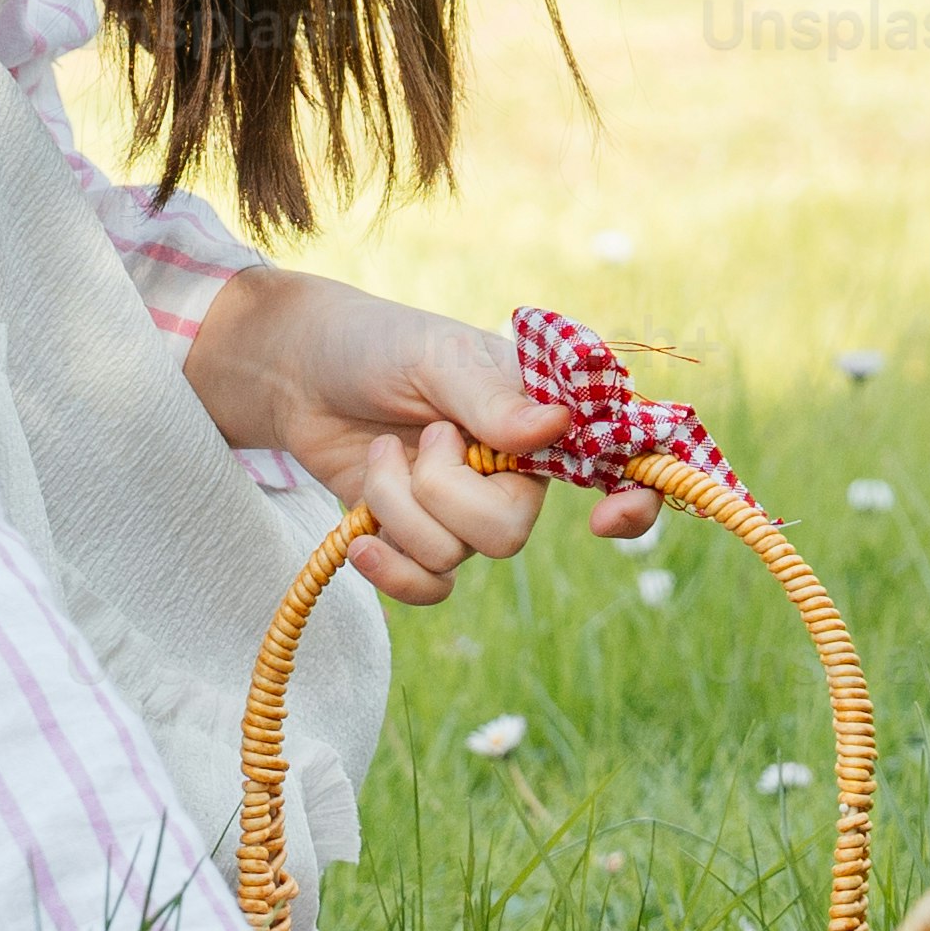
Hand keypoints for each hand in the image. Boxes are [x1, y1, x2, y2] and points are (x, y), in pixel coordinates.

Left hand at [177, 267, 669, 598]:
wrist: (296, 373)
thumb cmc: (377, 345)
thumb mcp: (433, 357)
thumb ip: (490, 397)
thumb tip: (555, 428)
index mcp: (542, 410)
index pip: (620, 460)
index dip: (633, 500)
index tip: (605, 521)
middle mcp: (517, 466)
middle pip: (511, 530)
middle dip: (447, 494)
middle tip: (425, 437)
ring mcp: (467, 506)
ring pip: (456, 554)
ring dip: (399, 507)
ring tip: (380, 454)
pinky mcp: (421, 536)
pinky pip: (428, 585)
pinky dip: (389, 568)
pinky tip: (360, 539)